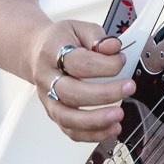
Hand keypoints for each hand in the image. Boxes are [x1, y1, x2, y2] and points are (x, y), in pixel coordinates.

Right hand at [30, 18, 130, 141]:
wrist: (36, 52)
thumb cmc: (60, 41)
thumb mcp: (79, 28)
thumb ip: (98, 38)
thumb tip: (113, 48)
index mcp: (52, 52)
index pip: (78, 62)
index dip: (105, 64)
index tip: (122, 61)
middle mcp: (47, 78)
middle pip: (71, 92)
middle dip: (103, 94)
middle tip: (128, 88)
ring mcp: (48, 99)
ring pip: (67, 117)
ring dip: (95, 121)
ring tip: (118, 116)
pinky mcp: (54, 113)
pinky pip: (70, 131)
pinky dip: (91, 135)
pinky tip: (110, 129)